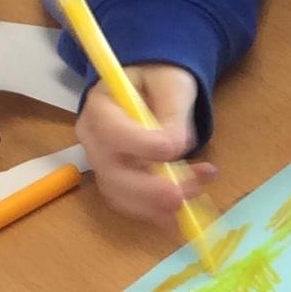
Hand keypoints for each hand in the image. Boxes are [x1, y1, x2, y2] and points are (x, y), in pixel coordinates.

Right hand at [76, 64, 213, 223]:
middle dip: (147, 190)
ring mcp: (103, 165)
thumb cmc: (159, 80)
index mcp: (100, 106)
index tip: (174, 149)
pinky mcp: (119, 183)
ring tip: (197, 191)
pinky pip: (132, 205)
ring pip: (121, 196)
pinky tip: (188, 203)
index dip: (140, 145)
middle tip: (181, 196)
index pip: (110, 131)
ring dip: (158, 204)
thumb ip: (172, 113)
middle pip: (110, 173)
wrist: (153, 88)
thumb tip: (176, 147)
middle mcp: (94, 140)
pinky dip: (159, 211)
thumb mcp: (172, 84)